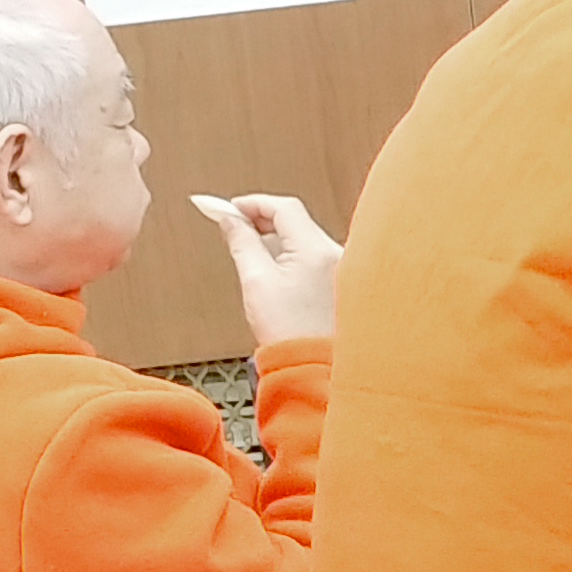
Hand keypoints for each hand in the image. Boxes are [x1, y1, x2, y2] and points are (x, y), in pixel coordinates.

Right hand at [197, 194, 341, 344]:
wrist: (311, 367)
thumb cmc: (288, 333)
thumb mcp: (255, 281)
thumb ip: (242, 243)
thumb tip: (230, 220)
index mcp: (317, 250)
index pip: (284, 208)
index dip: (253, 204)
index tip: (229, 209)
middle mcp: (336, 254)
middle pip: (296, 220)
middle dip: (263, 219)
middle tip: (234, 225)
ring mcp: (342, 268)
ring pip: (304, 237)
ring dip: (276, 236)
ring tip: (251, 249)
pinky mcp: (341, 282)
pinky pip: (313, 254)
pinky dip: (291, 252)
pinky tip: (273, 265)